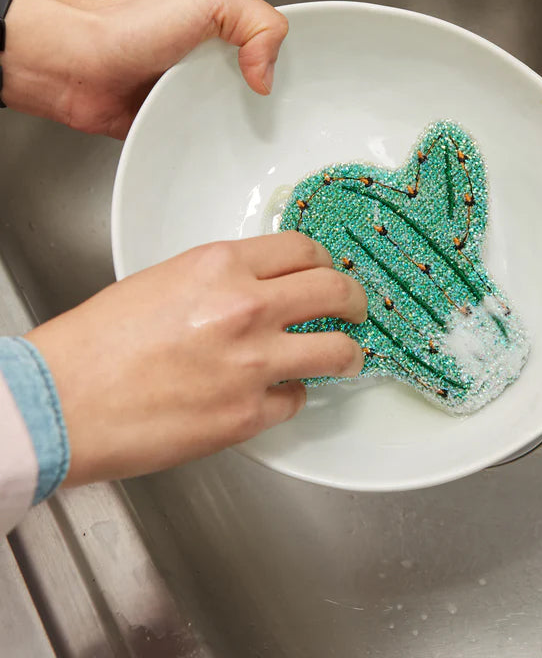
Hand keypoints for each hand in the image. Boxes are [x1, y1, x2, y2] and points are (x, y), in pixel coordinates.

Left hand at [2, 0, 287, 137]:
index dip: (293, 67)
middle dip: (276, 109)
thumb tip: (268, 78)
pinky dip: (221, 154)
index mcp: (226, 32)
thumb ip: (256, 21)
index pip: (276, 49)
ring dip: (249, 135)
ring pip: (241, 124)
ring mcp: (199, 101)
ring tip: (263, 148)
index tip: (302, 90)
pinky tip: (232, 160)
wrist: (75, 69)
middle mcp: (216, 66)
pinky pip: (212, 147)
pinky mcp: (182, 132)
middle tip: (286, 126)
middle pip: (265, 94)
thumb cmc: (129, 28)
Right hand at [25, 232, 366, 484]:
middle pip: (336, 291)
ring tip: (346, 357)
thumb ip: (221, 280)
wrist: (62, 401)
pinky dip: (291, 396)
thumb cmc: (97, 344)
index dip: (324, 262)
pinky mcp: (248, 414)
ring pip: (338, 350)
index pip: (303, 249)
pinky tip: (276, 393)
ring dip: (347, 353)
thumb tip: (261, 286)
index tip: (328, 273)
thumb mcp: (164, 281)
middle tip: (356, 309)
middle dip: (355, 300)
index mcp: (219, 266)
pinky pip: (297, 399)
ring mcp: (253, 362)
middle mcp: (246, 307)